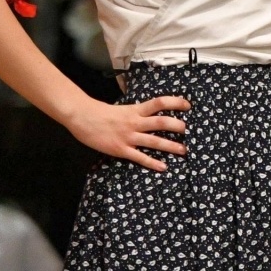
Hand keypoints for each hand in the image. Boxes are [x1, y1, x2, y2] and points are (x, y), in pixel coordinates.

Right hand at [66, 95, 189, 172]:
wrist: (81, 117)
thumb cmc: (101, 112)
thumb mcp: (123, 109)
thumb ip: (138, 113)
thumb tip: (153, 113)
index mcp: (135, 110)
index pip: (159, 103)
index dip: (175, 102)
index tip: (187, 105)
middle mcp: (135, 122)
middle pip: (161, 122)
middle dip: (177, 126)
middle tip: (189, 130)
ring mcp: (129, 136)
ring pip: (154, 140)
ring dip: (171, 146)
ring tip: (184, 150)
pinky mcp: (121, 149)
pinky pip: (140, 157)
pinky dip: (152, 162)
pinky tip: (163, 167)